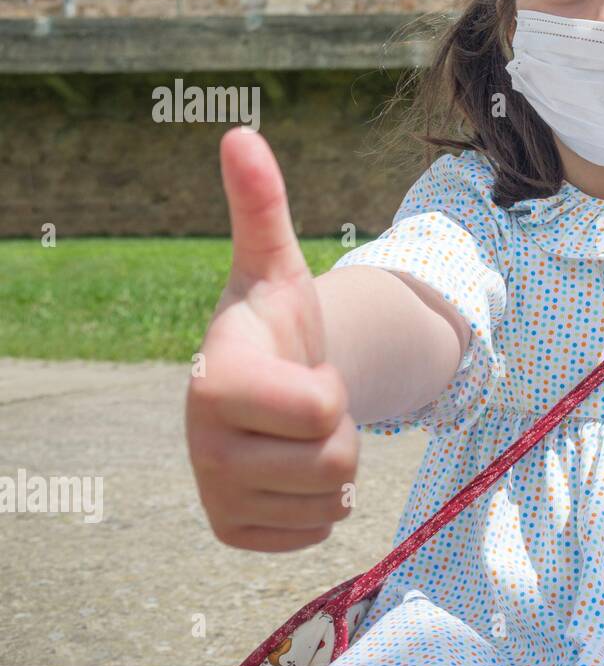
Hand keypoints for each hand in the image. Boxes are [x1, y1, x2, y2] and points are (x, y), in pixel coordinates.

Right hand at [185, 127, 358, 551]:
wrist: (261, 385)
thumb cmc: (276, 323)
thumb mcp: (278, 265)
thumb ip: (261, 205)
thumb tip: (239, 133)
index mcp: (217, 381)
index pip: (321, 409)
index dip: (333, 390)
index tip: (304, 372)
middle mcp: (202, 446)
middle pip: (336, 462)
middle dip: (339, 430)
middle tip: (309, 408)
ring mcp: (215, 495)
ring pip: (330, 501)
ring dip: (332, 468)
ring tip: (298, 435)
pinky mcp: (232, 531)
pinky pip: (314, 532)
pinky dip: (318, 505)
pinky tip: (290, 470)